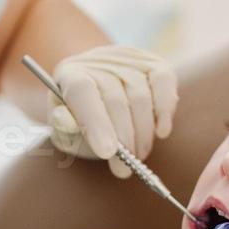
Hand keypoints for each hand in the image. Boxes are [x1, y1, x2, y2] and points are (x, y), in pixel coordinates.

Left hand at [48, 45, 178, 177]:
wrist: (99, 93)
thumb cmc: (80, 118)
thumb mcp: (65, 129)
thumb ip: (64, 127)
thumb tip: (65, 121)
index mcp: (70, 74)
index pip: (81, 91)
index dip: (95, 122)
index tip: (107, 152)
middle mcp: (98, 61)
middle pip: (115, 98)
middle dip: (123, 139)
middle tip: (124, 169)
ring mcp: (128, 59)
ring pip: (141, 95)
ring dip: (142, 132)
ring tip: (137, 155)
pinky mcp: (153, 63)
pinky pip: (164, 82)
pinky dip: (164, 109)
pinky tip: (161, 132)